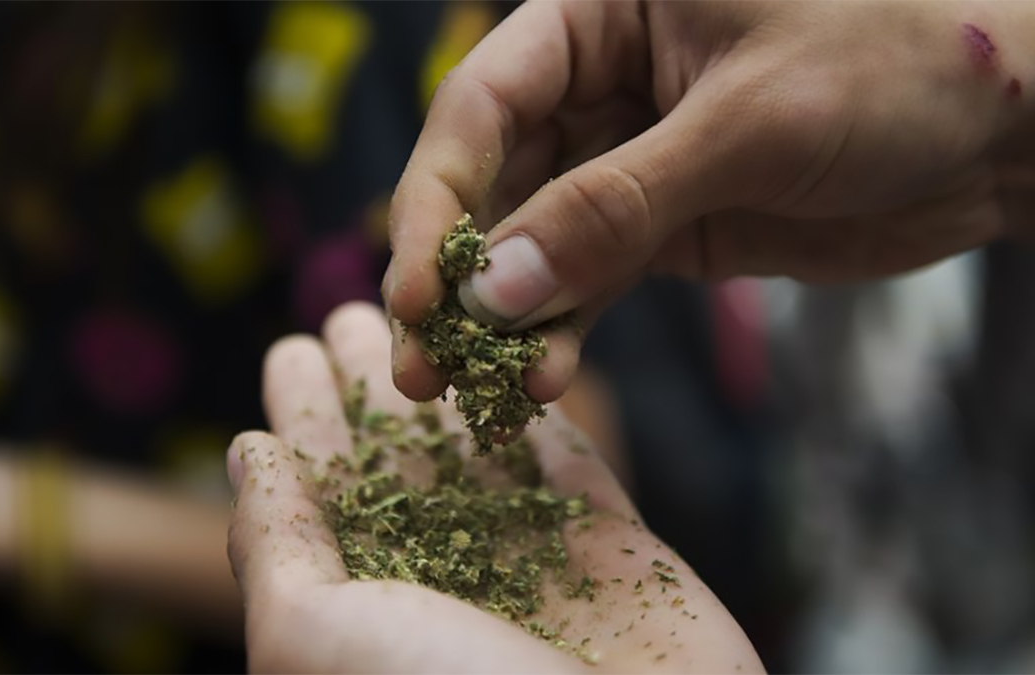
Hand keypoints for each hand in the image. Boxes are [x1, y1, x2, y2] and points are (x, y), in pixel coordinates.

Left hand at [226, 302, 761, 672]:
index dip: (302, 415)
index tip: (287, 347)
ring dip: (453, 381)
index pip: (320, 491)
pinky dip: (545, 411)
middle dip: (372, 381)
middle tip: (355, 305)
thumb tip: (247, 456)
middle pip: (398, 459)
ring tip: (429, 308)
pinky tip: (517, 358)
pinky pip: (572, 463)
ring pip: (480, 451)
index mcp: (363, 601)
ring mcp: (532, 564)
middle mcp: (444, 579)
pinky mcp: (614, 552)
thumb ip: (276, 546)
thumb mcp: (313, 635)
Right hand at [385, 0, 1034, 403]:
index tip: (417, 293)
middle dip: (450, 277)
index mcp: (598, 16)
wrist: (1005, 125)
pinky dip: (559, 332)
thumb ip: (616, 203)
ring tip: (474, 394)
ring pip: (527, 244)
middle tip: (420, 364)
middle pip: (485, 183)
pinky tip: (541, 380)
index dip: (433, 200)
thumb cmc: (898, 64)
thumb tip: (491, 288)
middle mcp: (594, 86)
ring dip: (497, 320)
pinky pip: (585, 282)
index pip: (479, 105)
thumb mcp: (750, 123)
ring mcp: (623, 161)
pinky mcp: (659, 226)